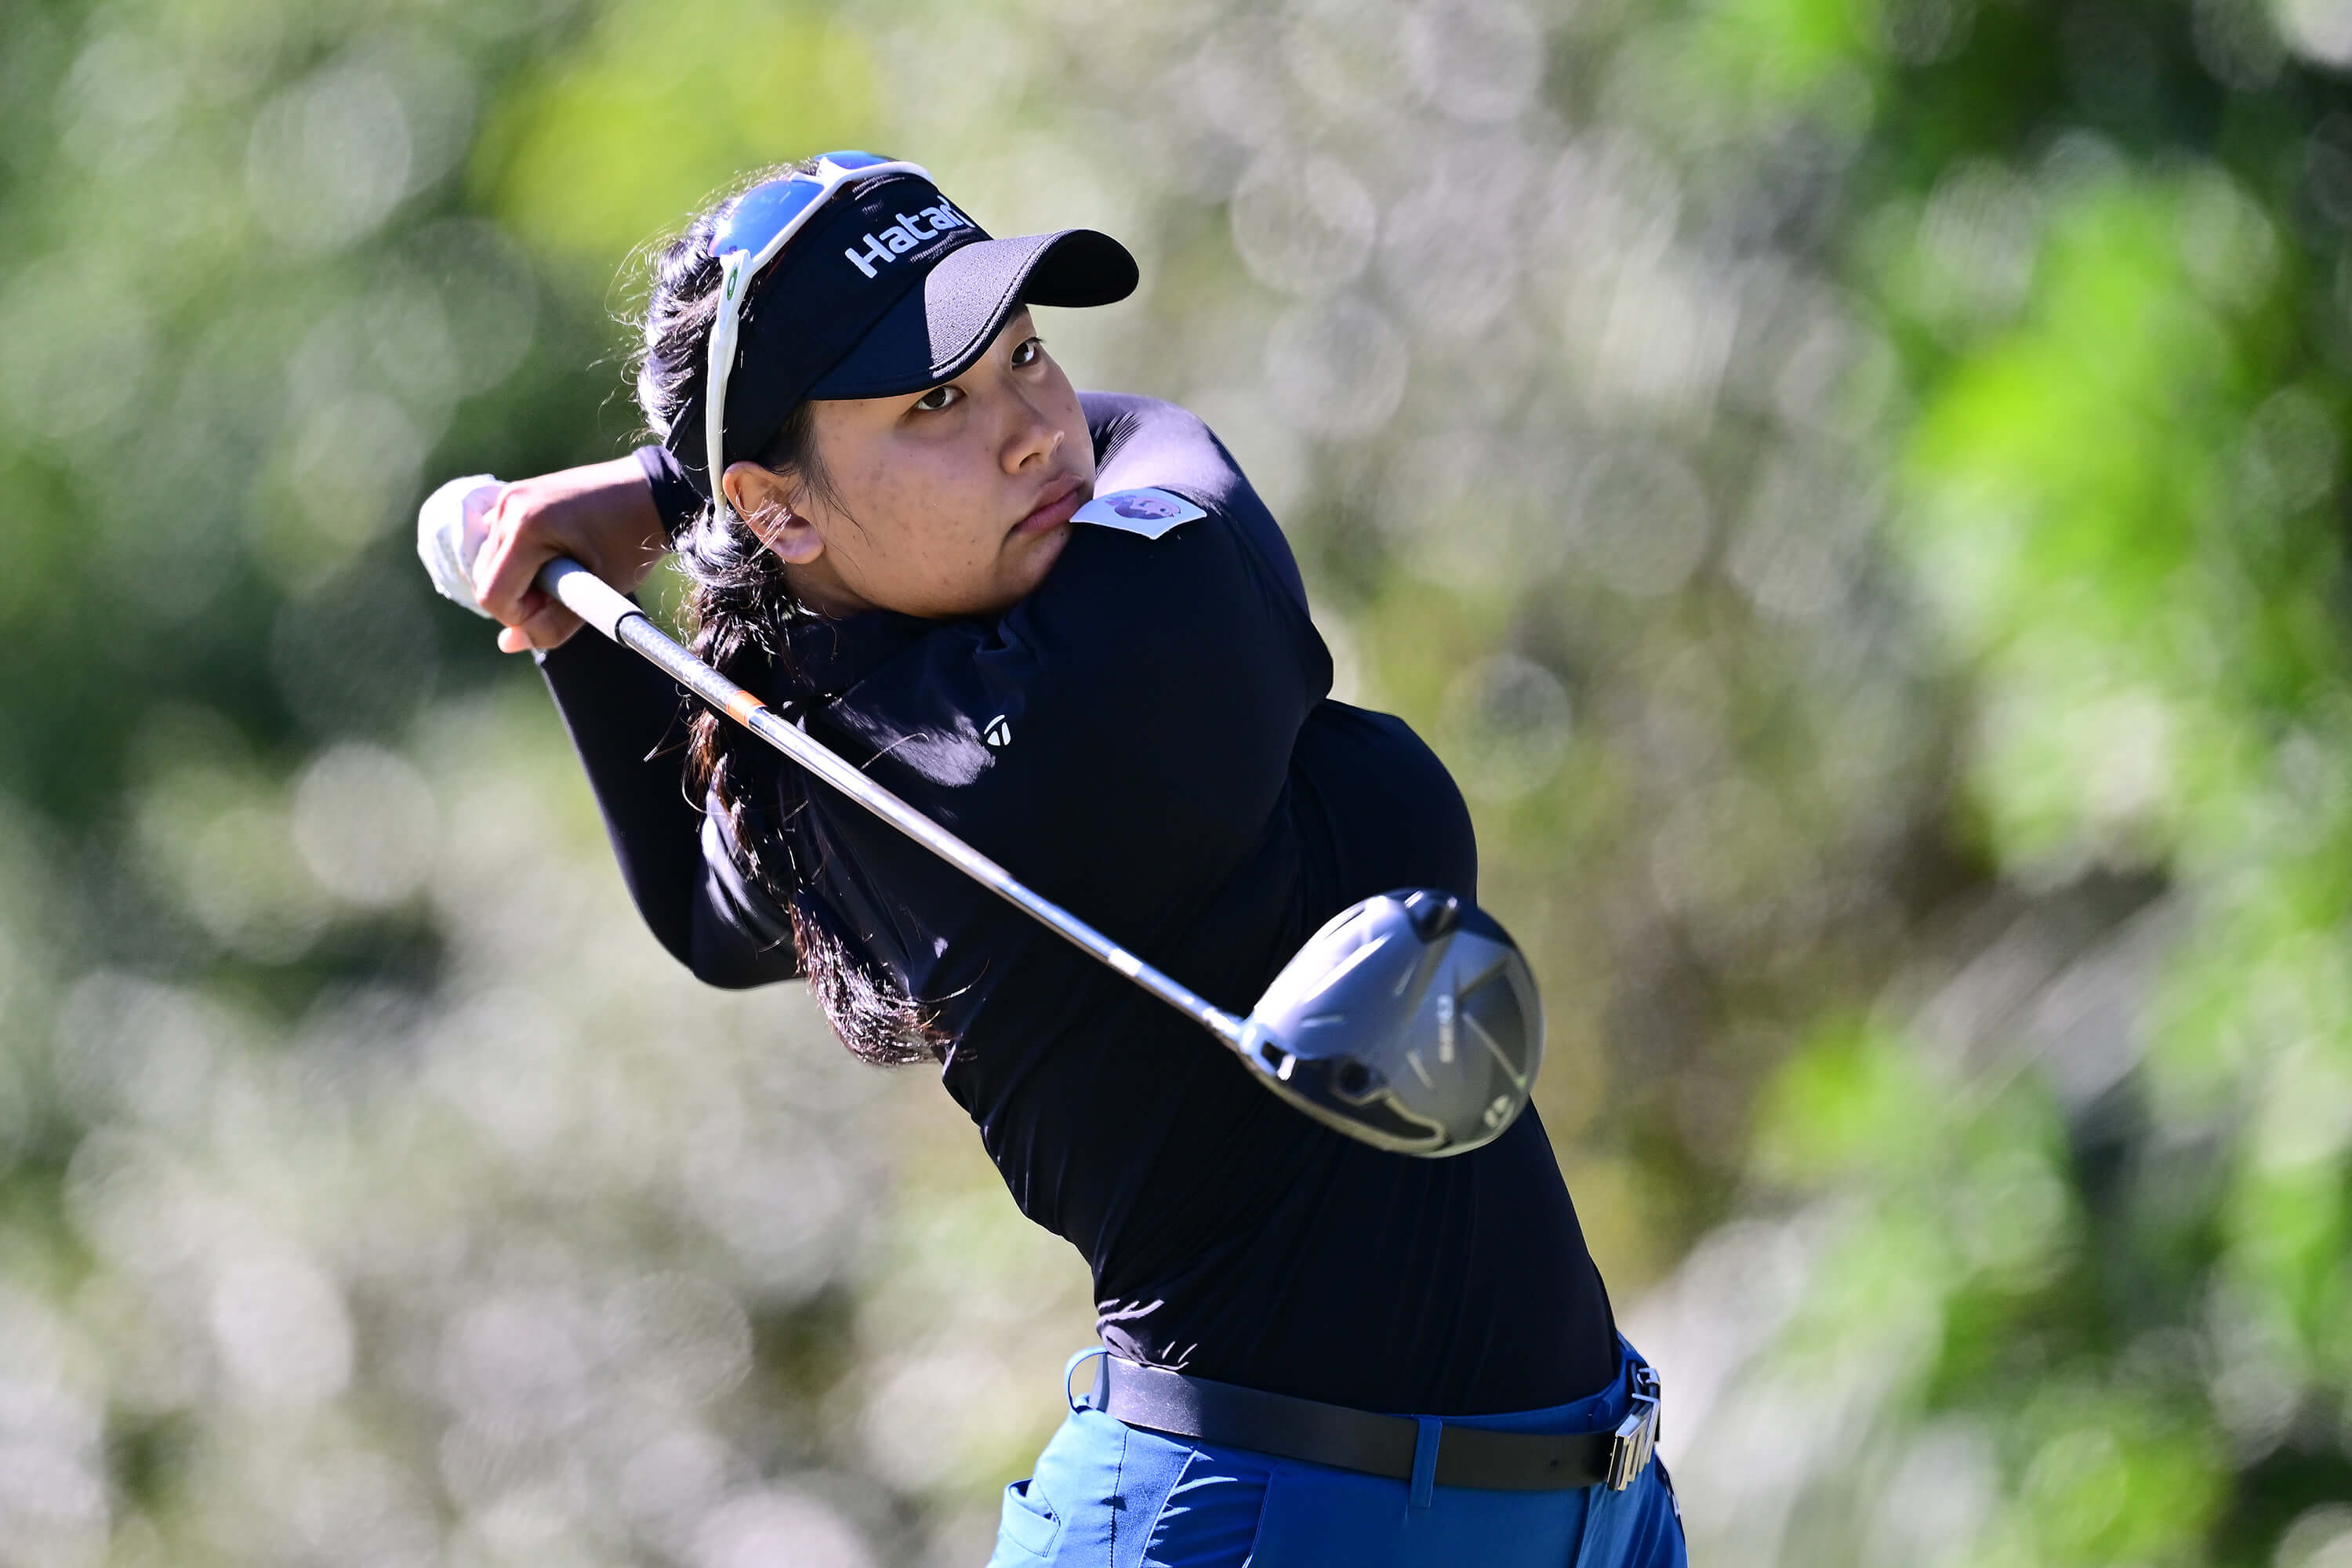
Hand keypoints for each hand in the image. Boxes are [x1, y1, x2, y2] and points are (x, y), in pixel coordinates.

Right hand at [470, 457, 670, 652]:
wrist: (652, 493)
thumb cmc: (631, 541)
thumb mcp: (599, 591)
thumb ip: (553, 624)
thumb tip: (507, 644)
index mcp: (526, 527)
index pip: (492, 596)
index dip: (522, 616)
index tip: (559, 606)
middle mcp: (508, 507)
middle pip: (484, 580)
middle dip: (520, 598)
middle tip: (567, 589)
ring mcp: (507, 498)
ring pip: (489, 563)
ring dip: (520, 580)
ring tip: (565, 570)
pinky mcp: (514, 496)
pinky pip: (498, 542)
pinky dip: (519, 559)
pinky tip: (554, 554)